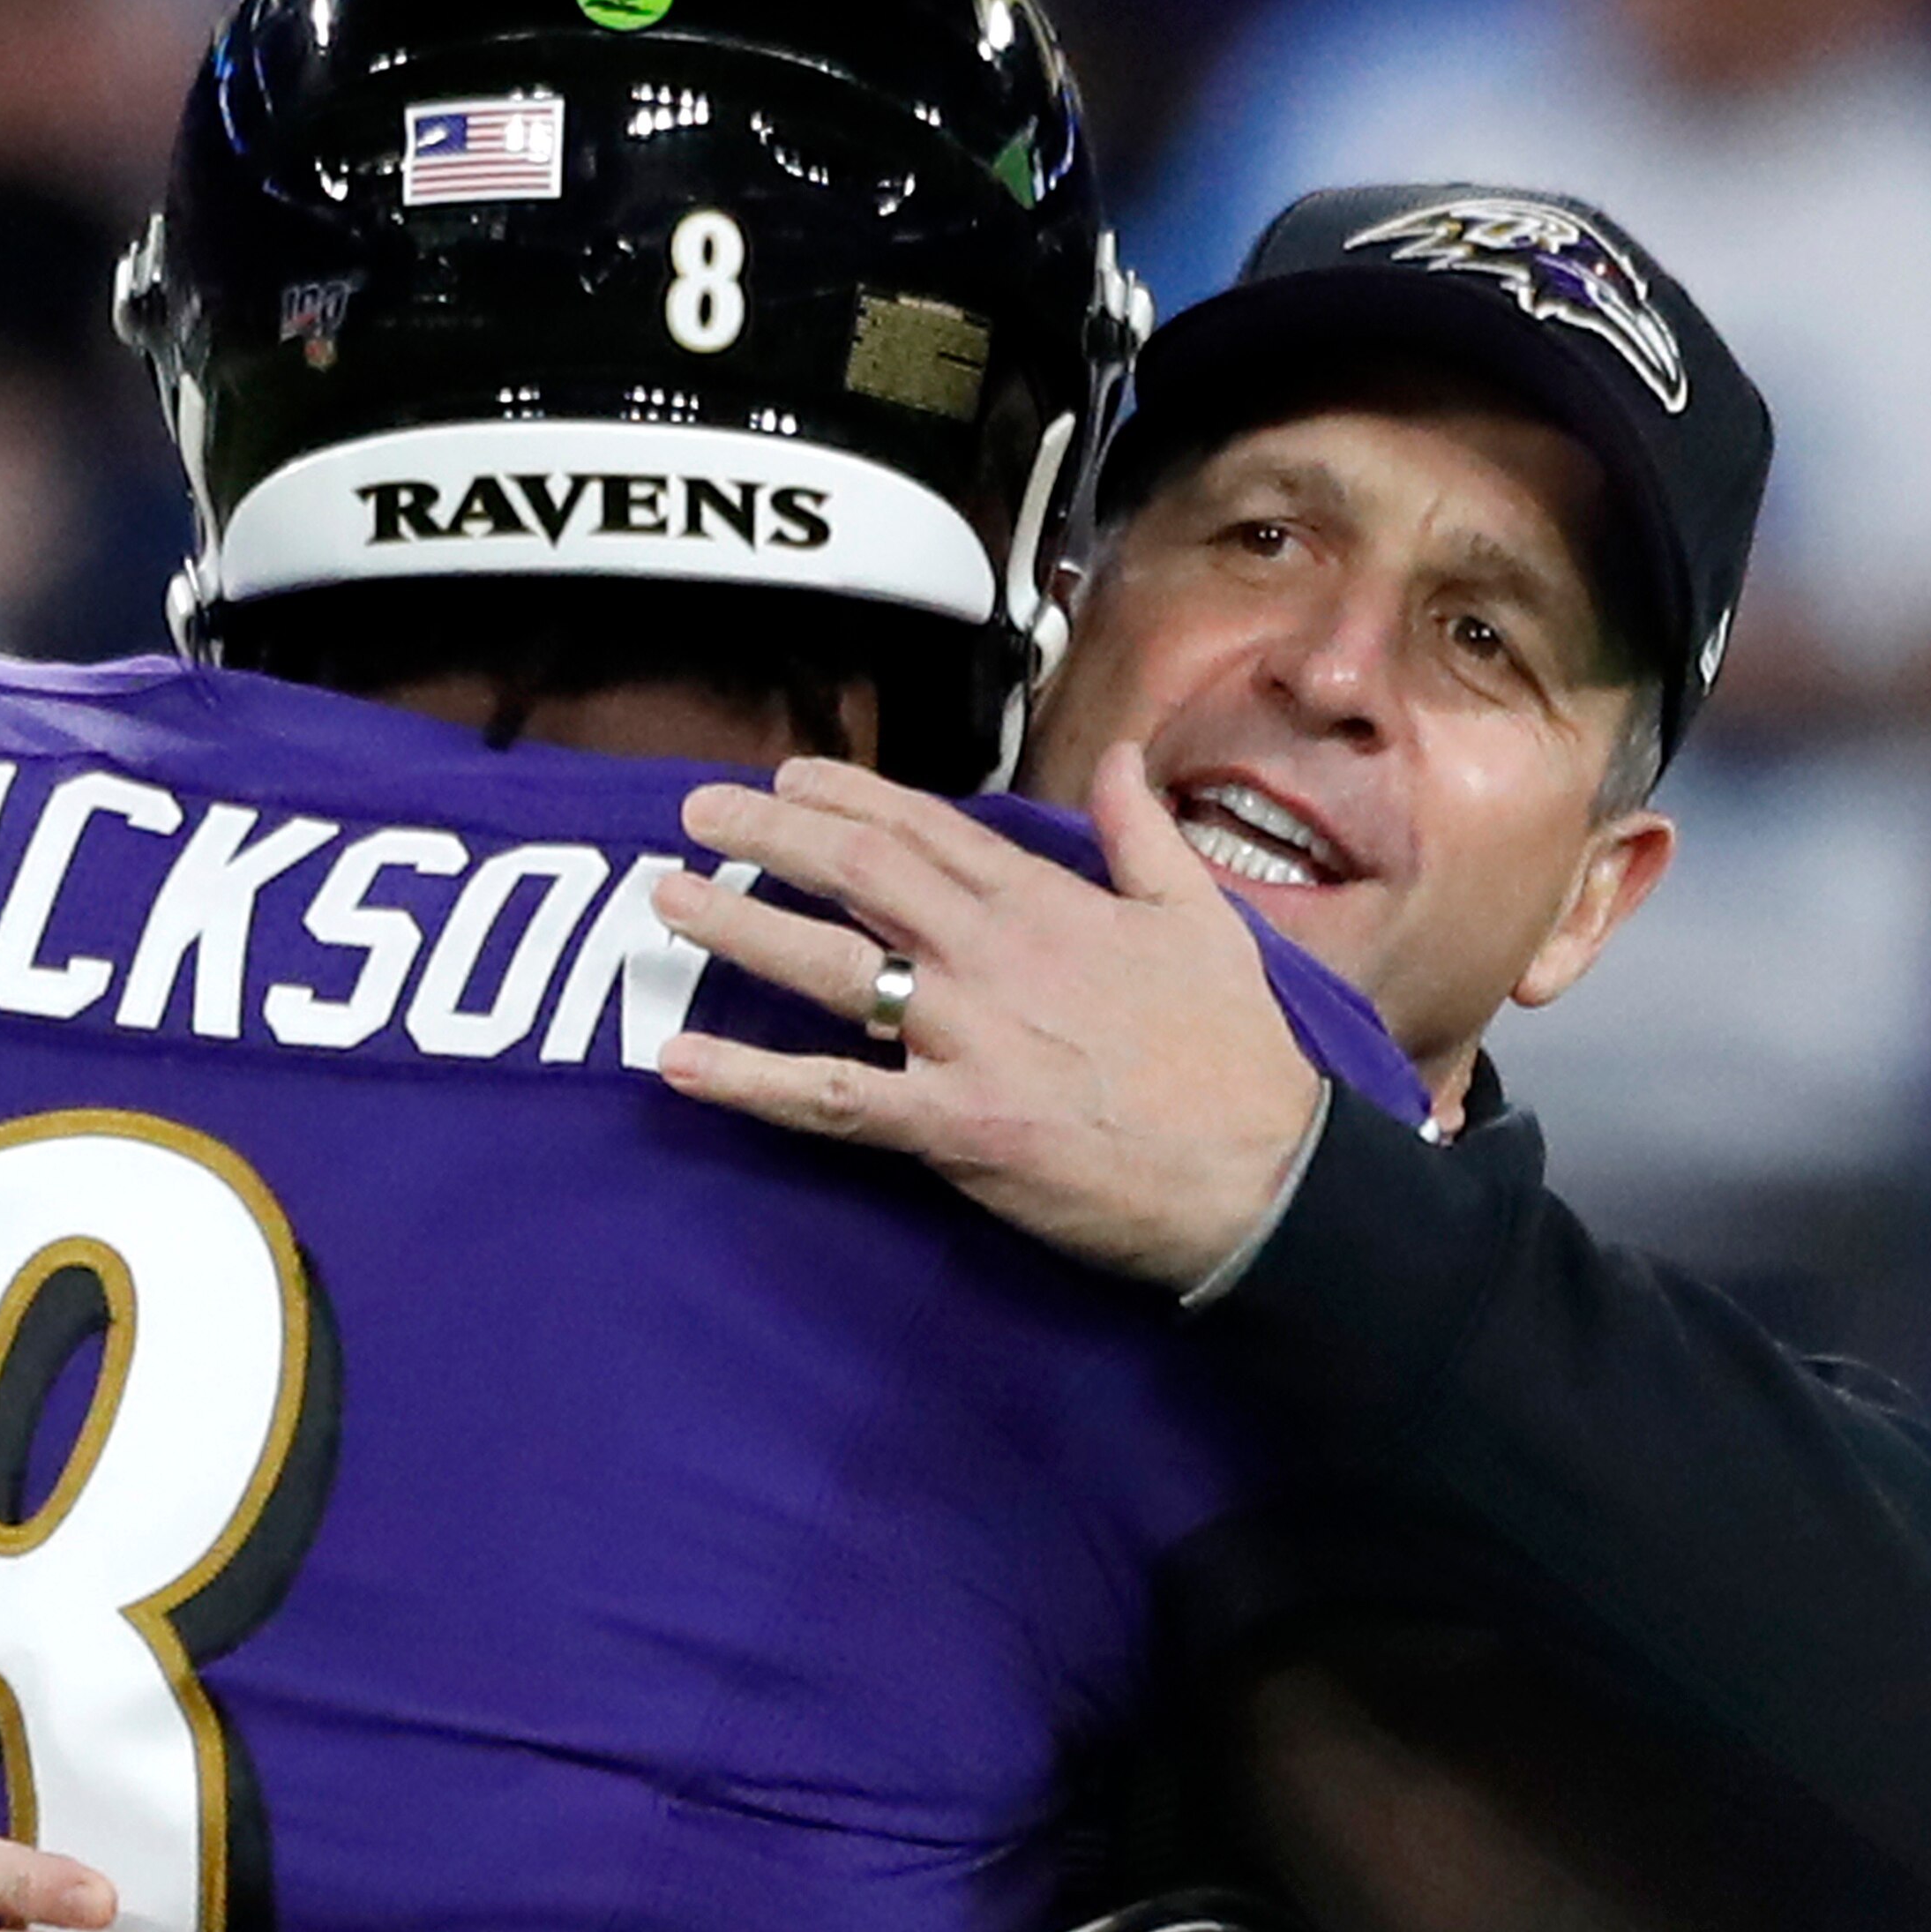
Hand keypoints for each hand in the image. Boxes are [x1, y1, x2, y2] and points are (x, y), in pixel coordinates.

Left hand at [654, 745, 1328, 1289]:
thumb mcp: (1201, 916)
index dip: (845, 794)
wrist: (1261, 1176)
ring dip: (740, 925)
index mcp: (1046, 904)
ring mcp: (967, 1038)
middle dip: (767, 833)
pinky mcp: (955, 1125)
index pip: (924, 827)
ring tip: (669, 897)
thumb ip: (1144, 831)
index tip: (787, 775)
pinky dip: (754, 1080)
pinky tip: (682, 1063)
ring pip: (831, 966)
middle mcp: (992, 956)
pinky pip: (834, 1099)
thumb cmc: (1235, 1055)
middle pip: (858, 871)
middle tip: (694, 812)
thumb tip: (1121, 756)